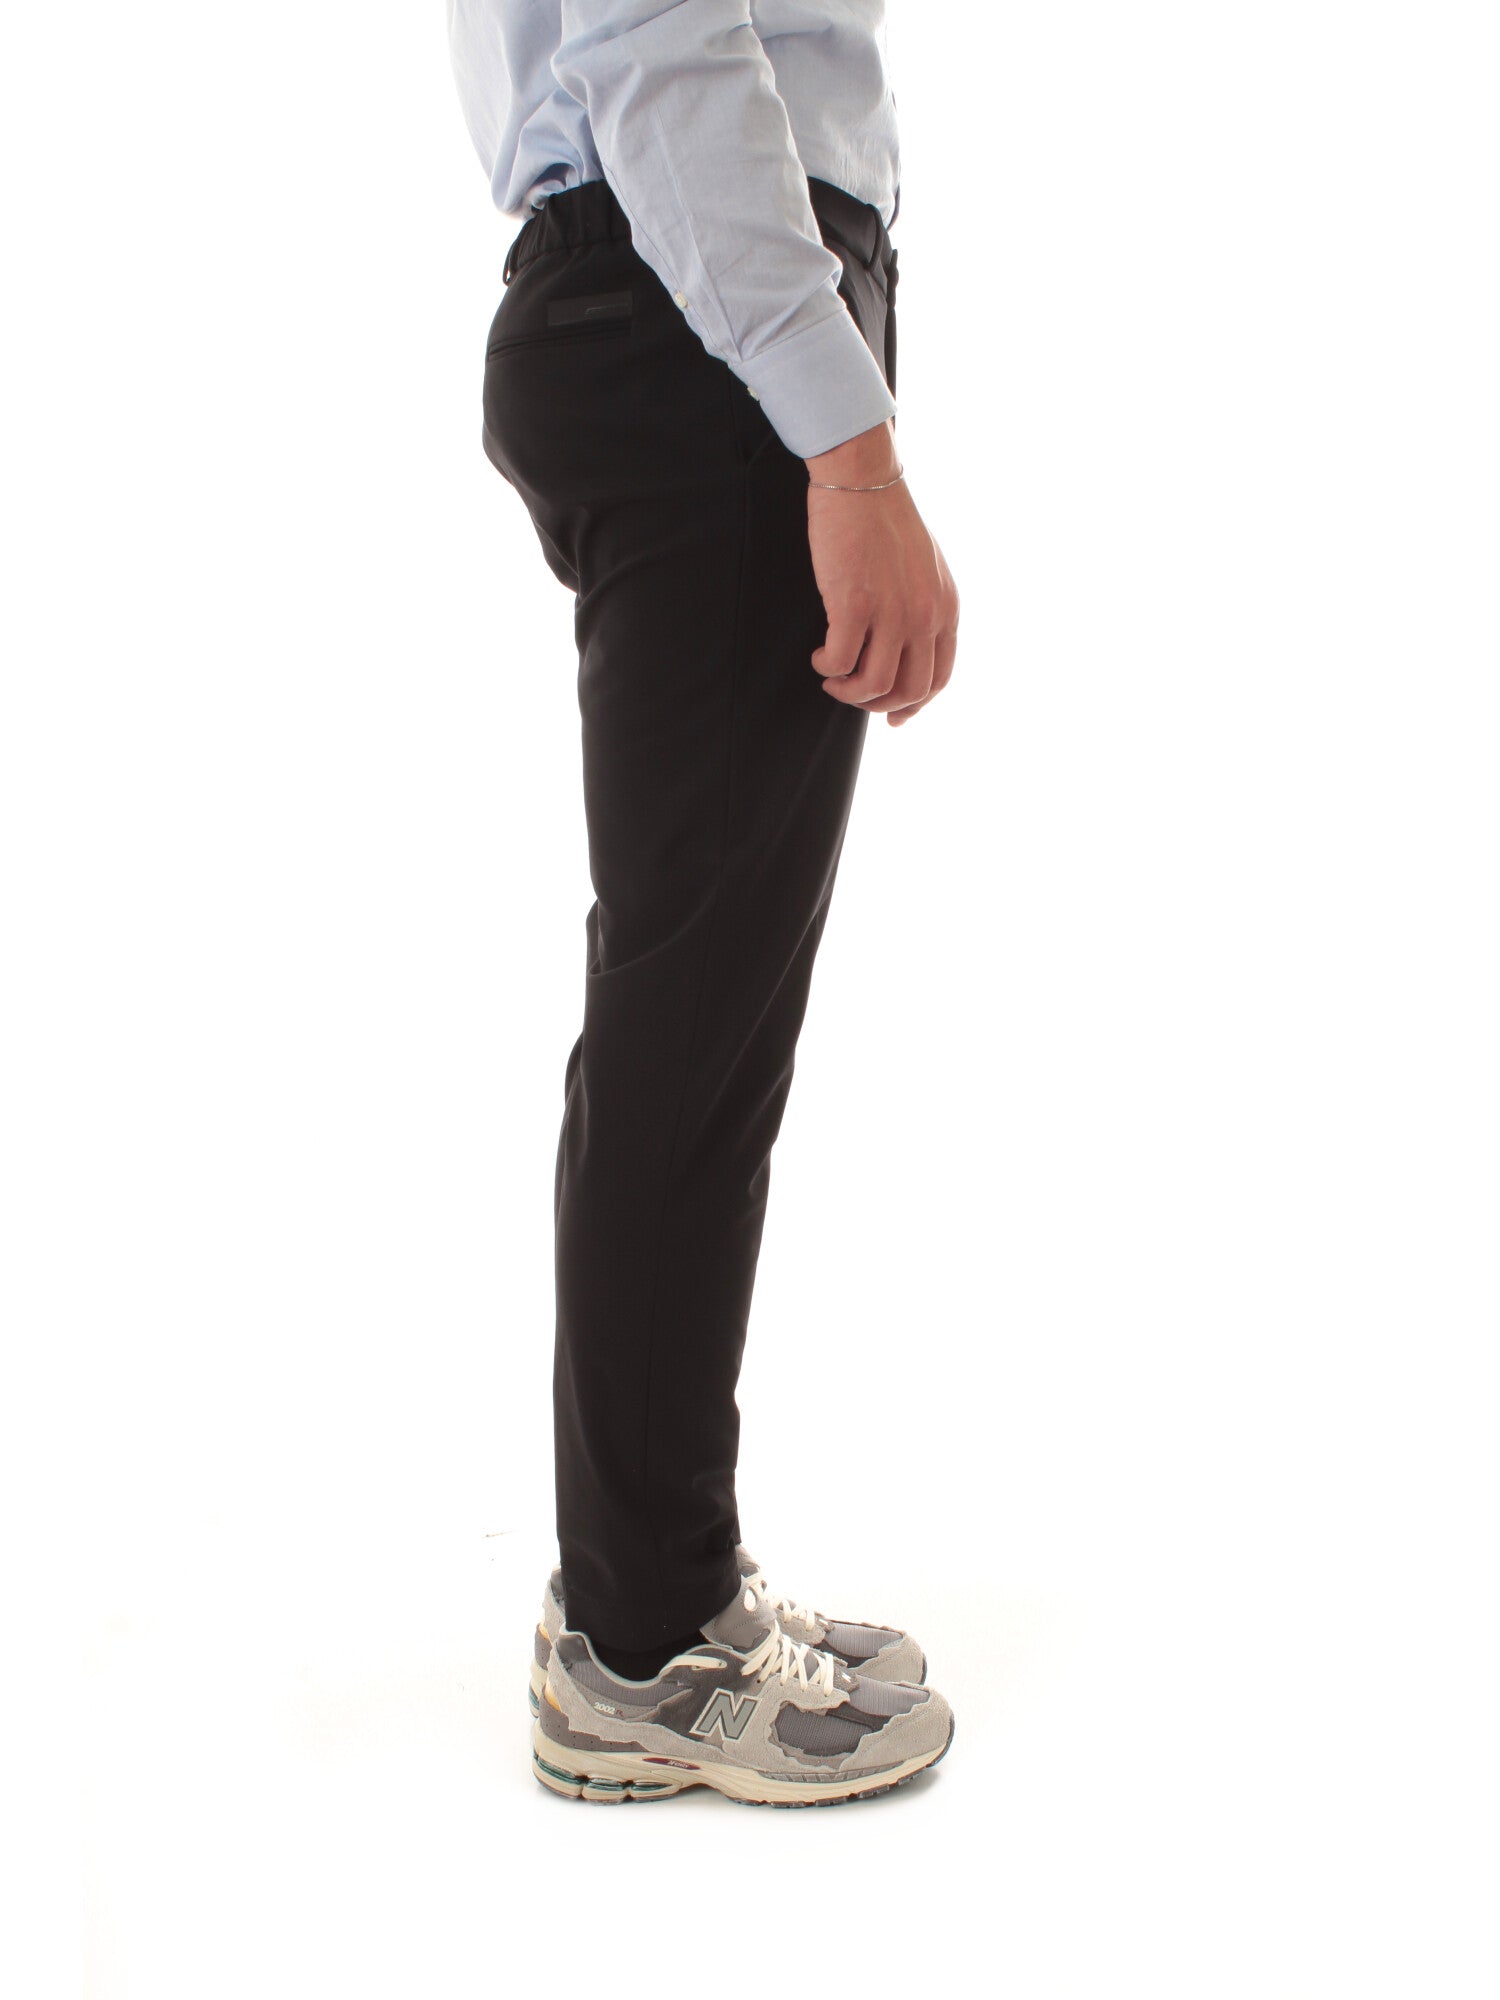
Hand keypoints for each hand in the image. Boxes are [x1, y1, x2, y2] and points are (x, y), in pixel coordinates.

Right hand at [803, 420, 958, 725]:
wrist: (862, 480)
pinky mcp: (855, 604)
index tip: (891, 717)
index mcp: (945, 609)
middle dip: (877, 705)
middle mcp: (925, 615)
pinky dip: (828, 667)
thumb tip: (904, 649)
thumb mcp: (923, 570)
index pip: (938, 678)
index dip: (913, 706)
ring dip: (848, 692)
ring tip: (831, 677)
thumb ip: (922, 609)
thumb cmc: (884, 522)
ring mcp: (892, 612)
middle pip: (909, 692)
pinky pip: (841, 661)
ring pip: (874, 686)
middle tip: (851, 694)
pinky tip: (819, 654)